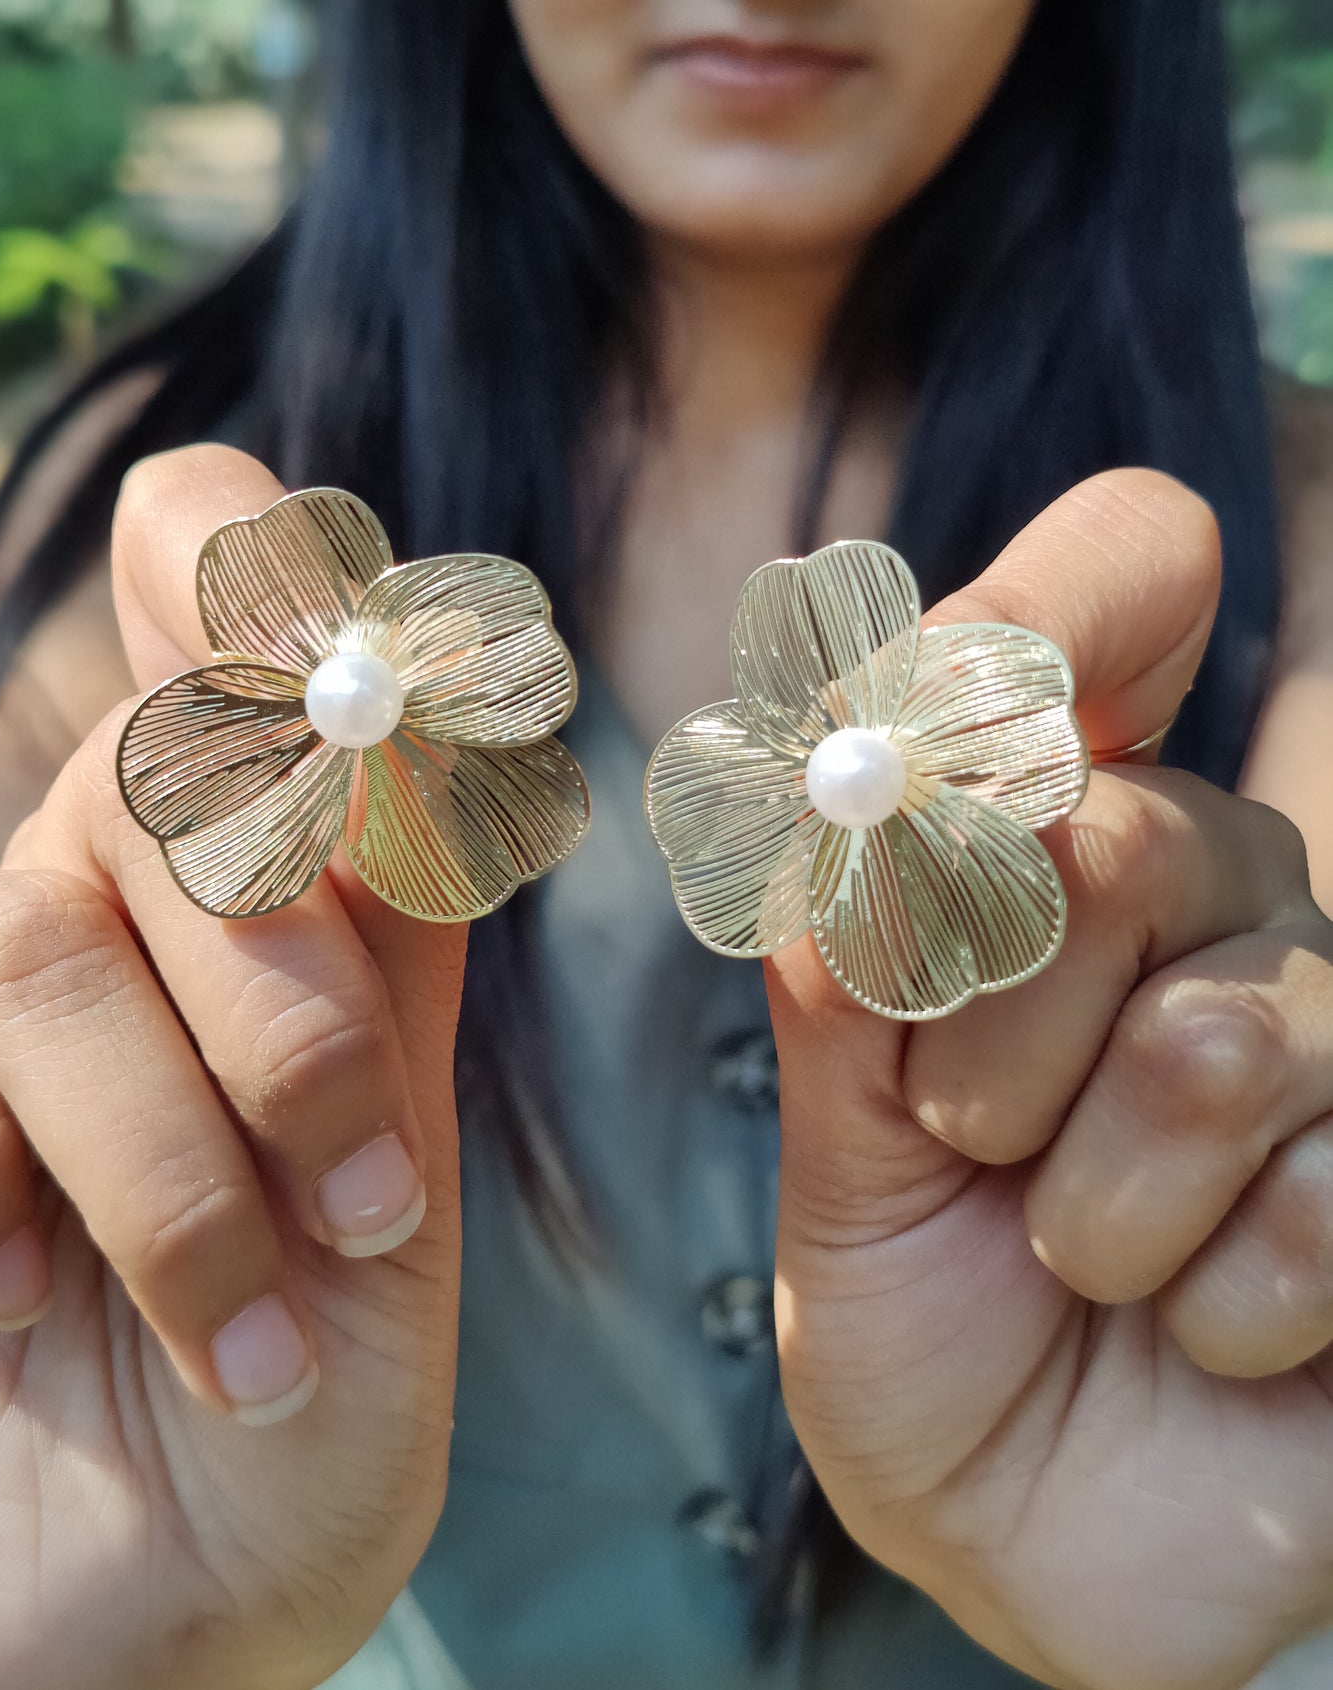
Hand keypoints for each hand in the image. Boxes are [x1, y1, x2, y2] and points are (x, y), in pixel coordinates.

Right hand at [0, 447, 464, 1689]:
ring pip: (36, 930)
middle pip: (170, 780)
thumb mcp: (392, 1219)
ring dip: (162, 1158)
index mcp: (289, 917)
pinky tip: (23, 1295)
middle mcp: (130, 914)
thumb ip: (390, 998)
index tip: (337, 617)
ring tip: (235, 1338)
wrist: (134, 1626)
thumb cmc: (290, 1429)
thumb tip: (419, 765)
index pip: (258, 665)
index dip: (268, 573)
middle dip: (282, 999)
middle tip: (358, 1210)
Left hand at [769, 471, 1332, 1689]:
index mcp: (1055, 849)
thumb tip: (857, 811)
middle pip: (1131, 832)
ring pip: (1224, 1034)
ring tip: (1076, 1256)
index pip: (1112, 605)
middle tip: (966, 1134)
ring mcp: (1324, 1028)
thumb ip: (852, 984)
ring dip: (1092, 1196)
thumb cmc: (922, 1314)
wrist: (1019, 1530)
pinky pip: (1319, 1194)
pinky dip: (1210, 1302)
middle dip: (992, 1022)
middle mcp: (1213, 897)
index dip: (1062, 594)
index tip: (979, 662)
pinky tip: (1201, 1328)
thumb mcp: (840, 1151)